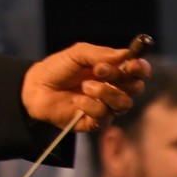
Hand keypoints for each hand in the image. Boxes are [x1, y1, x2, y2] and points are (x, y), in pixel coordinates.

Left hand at [20, 41, 149, 131]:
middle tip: (99, 70)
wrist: (36, 87)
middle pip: (136, 88)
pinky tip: (78, 100)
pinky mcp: (95, 122)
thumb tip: (125, 54)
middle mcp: (114, 89)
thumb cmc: (58, 68)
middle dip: (120, 77)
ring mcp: (106, 107)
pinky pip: (104, 116)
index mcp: (113, 71)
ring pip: (123, 103)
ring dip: (105, 92)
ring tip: (84, 86)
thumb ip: (99, 54)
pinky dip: (91, 105)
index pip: (138, 71)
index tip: (132, 64)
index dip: (141, 68)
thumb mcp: (77, 54)